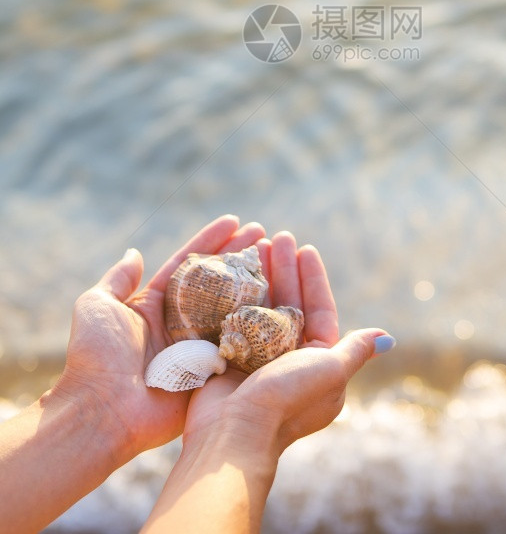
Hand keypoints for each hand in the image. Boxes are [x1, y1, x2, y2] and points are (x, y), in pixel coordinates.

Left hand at [55, 214, 264, 460]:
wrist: (102, 412)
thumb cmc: (97, 357)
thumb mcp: (97, 306)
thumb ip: (118, 279)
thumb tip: (133, 252)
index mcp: (155, 305)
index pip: (189, 264)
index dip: (212, 241)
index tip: (235, 220)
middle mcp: (181, 324)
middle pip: (217, 283)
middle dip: (240, 257)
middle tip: (266, 236)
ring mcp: (198, 349)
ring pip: (233, 309)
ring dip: (256, 285)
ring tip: (280, 260)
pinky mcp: (211, 374)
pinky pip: (240, 345)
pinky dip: (258, 325)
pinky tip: (281, 302)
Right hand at [184, 233, 392, 452]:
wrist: (235, 435)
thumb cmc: (287, 400)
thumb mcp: (329, 372)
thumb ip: (354, 351)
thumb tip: (388, 338)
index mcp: (318, 361)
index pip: (319, 309)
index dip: (313, 278)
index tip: (305, 248)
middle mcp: (289, 358)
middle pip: (289, 302)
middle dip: (284, 269)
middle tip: (276, 237)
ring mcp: (258, 358)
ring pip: (262, 306)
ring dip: (260, 276)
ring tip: (254, 245)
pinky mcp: (230, 357)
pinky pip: (235, 318)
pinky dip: (235, 294)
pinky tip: (232, 270)